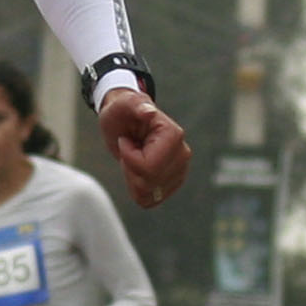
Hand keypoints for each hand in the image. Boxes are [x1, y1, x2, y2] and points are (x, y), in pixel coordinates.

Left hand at [97, 87, 190, 207]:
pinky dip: (137, 190)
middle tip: (129, 150)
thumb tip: (148, 111)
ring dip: (133, 179)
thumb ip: (135, 106)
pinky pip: (151, 200)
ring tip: (133, 159)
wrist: (126, 122)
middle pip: (150, 182)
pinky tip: (136, 172)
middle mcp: (182, 154)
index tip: (125, 140)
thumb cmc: (122, 112)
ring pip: (149, 193)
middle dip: (130, 169)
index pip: (149, 167)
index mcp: (173, 135)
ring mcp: (180, 170)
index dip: (129, 158)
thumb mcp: (123, 105)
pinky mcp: (173, 182)